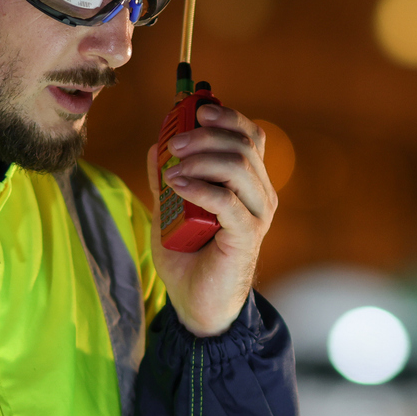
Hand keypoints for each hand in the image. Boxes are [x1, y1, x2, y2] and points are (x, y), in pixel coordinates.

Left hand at [147, 102, 277, 336]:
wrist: (197, 305)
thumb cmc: (188, 259)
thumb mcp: (170, 210)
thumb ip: (166, 179)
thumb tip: (155, 145)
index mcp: (249, 184)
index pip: (250, 136)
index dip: (226, 117)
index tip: (195, 110)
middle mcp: (260, 195)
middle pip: (243, 145)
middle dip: (204, 135)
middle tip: (172, 142)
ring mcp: (257, 215)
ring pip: (238, 166)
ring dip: (200, 158)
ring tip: (172, 168)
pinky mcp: (246, 236)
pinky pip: (226, 200)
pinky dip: (198, 186)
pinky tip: (176, 184)